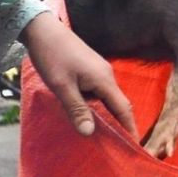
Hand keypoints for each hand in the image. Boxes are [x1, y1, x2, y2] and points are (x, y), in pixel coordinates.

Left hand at [22, 9, 136, 138]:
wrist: (42, 30)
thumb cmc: (52, 57)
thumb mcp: (62, 87)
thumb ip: (77, 109)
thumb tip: (89, 133)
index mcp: (104, 80)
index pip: (123, 108)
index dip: (130, 127)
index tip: (134, 146)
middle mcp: (106, 75)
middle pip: (118, 104)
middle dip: (120, 124)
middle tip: (118, 147)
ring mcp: (98, 70)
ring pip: (106, 98)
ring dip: (106, 115)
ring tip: (102, 135)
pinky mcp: (89, 68)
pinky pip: (98, 91)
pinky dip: (97, 105)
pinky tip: (86, 113)